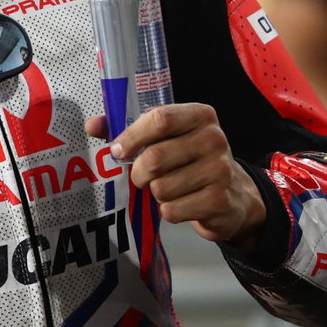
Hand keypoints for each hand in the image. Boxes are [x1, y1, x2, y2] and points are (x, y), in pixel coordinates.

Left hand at [86, 103, 265, 246]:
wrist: (233, 195)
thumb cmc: (189, 160)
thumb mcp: (167, 137)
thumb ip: (129, 127)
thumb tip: (93, 126)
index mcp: (199, 116)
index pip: (160, 119)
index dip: (132, 136)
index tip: (117, 151)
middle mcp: (214, 139)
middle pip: (155, 157)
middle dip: (138, 172)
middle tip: (141, 176)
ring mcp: (220, 170)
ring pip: (161, 187)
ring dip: (155, 192)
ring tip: (168, 188)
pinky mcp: (220, 200)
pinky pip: (172, 209)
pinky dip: (169, 210)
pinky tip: (182, 203)